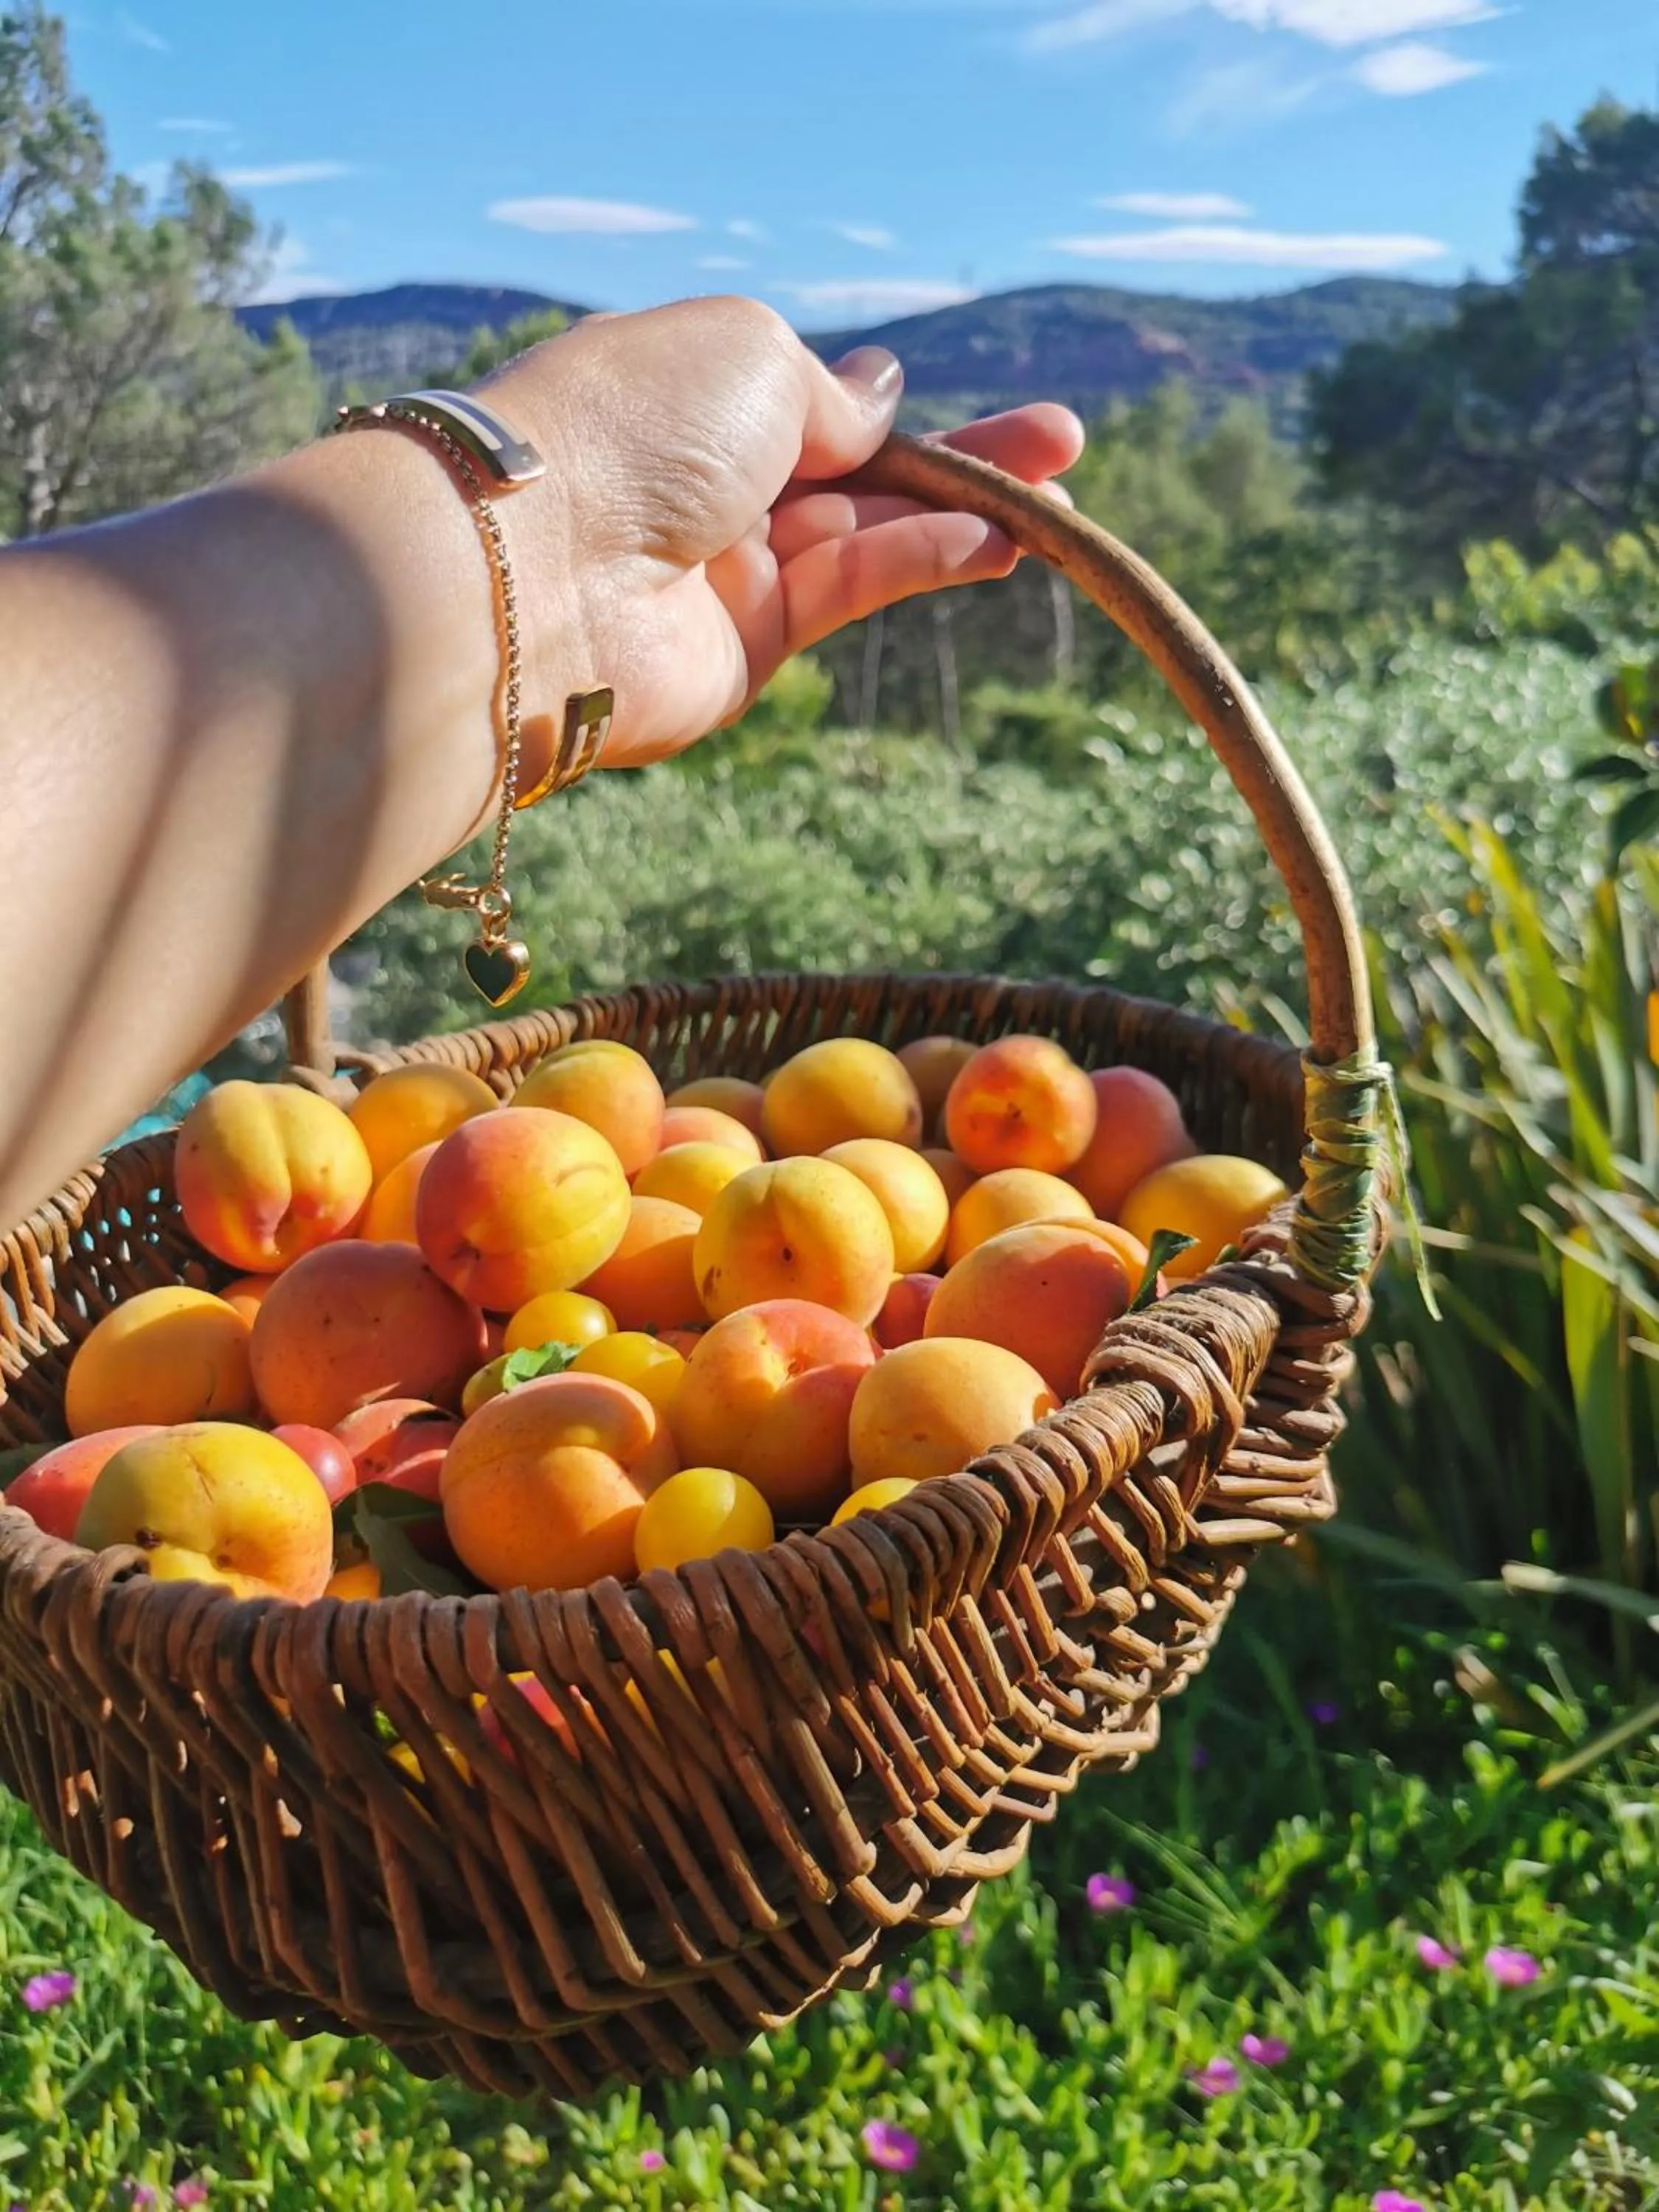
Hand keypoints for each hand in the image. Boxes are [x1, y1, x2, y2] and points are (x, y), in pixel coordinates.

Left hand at [481, 296, 1083, 764]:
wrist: (539, 572)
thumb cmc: (633, 428)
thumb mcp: (752, 358)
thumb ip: (830, 390)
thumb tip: (880, 395)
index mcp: (686, 392)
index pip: (806, 401)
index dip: (889, 406)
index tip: (958, 402)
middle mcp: (705, 481)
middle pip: (854, 468)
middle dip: (961, 457)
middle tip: (1063, 445)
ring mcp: (728, 569)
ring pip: (867, 533)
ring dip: (965, 514)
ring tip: (1059, 504)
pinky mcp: (749, 649)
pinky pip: (851, 590)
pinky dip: (924, 561)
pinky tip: (998, 542)